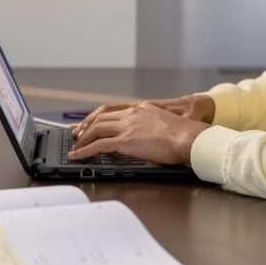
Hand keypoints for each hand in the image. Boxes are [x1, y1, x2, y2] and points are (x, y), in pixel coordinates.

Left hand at [67, 101, 210, 164]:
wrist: (189, 137)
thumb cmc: (185, 135)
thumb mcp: (166, 124)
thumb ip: (154, 127)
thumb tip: (151, 138)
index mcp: (142, 108)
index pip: (114, 111)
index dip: (98, 118)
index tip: (90, 124)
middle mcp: (132, 114)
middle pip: (101, 118)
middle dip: (86, 127)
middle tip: (78, 135)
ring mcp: (127, 126)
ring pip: (97, 129)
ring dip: (83, 139)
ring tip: (75, 148)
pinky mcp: (125, 141)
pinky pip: (99, 145)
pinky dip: (85, 151)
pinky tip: (78, 156)